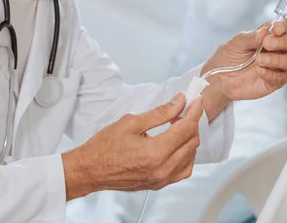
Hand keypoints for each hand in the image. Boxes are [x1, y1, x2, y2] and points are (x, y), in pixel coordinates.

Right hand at [61, 93, 203, 199]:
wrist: (90, 170)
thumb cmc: (104, 147)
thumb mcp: (131, 122)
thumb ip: (160, 112)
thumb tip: (179, 102)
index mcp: (156, 152)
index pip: (186, 128)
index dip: (194, 111)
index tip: (196, 101)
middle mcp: (162, 169)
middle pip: (192, 142)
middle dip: (191, 123)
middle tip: (183, 110)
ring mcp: (162, 179)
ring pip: (191, 157)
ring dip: (189, 139)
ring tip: (178, 126)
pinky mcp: (159, 184)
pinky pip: (183, 170)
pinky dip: (186, 155)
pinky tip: (177, 145)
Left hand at [200, 19, 286, 120]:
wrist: (219, 80)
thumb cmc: (227, 58)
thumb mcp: (234, 44)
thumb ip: (250, 37)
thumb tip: (265, 31)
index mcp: (266, 36)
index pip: (282, 26)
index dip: (282, 25)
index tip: (276, 28)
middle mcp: (275, 50)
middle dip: (282, 42)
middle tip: (266, 43)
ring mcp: (276, 66)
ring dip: (275, 59)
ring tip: (259, 60)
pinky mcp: (274, 82)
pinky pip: (282, 78)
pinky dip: (271, 74)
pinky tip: (259, 71)